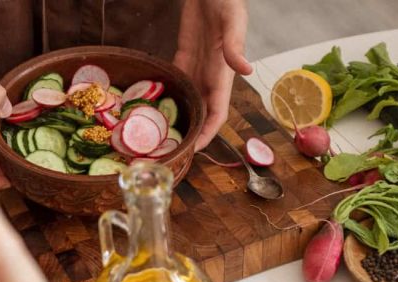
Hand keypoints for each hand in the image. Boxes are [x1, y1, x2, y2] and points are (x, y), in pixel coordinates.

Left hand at [173, 0, 252, 150]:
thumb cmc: (228, 2)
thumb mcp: (234, 22)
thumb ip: (236, 47)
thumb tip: (246, 70)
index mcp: (222, 74)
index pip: (218, 113)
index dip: (208, 133)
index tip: (195, 150)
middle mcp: (209, 76)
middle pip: (200, 113)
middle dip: (190, 134)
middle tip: (170, 151)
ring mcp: (196, 67)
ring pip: (187, 101)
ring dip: (176, 118)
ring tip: (158, 136)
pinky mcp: (183, 57)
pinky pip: (175, 82)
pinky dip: (164, 96)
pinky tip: (150, 107)